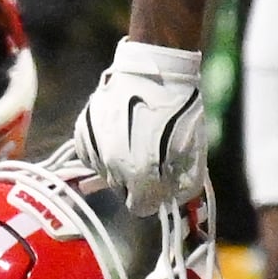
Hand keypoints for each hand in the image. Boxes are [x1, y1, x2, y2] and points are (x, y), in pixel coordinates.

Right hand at [72, 39, 208, 205]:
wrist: (155, 71)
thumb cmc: (179, 111)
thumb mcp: (194, 152)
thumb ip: (183, 184)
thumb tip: (173, 200)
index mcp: (142, 175)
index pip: (141, 207)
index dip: (152, 198)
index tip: (159, 185)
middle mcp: (114, 166)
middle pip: (122, 190)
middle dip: (136, 181)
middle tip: (149, 159)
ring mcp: (96, 148)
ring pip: (105, 173)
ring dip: (117, 165)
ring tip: (133, 141)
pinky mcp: (84, 132)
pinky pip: (90, 155)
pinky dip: (102, 151)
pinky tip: (116, 136)